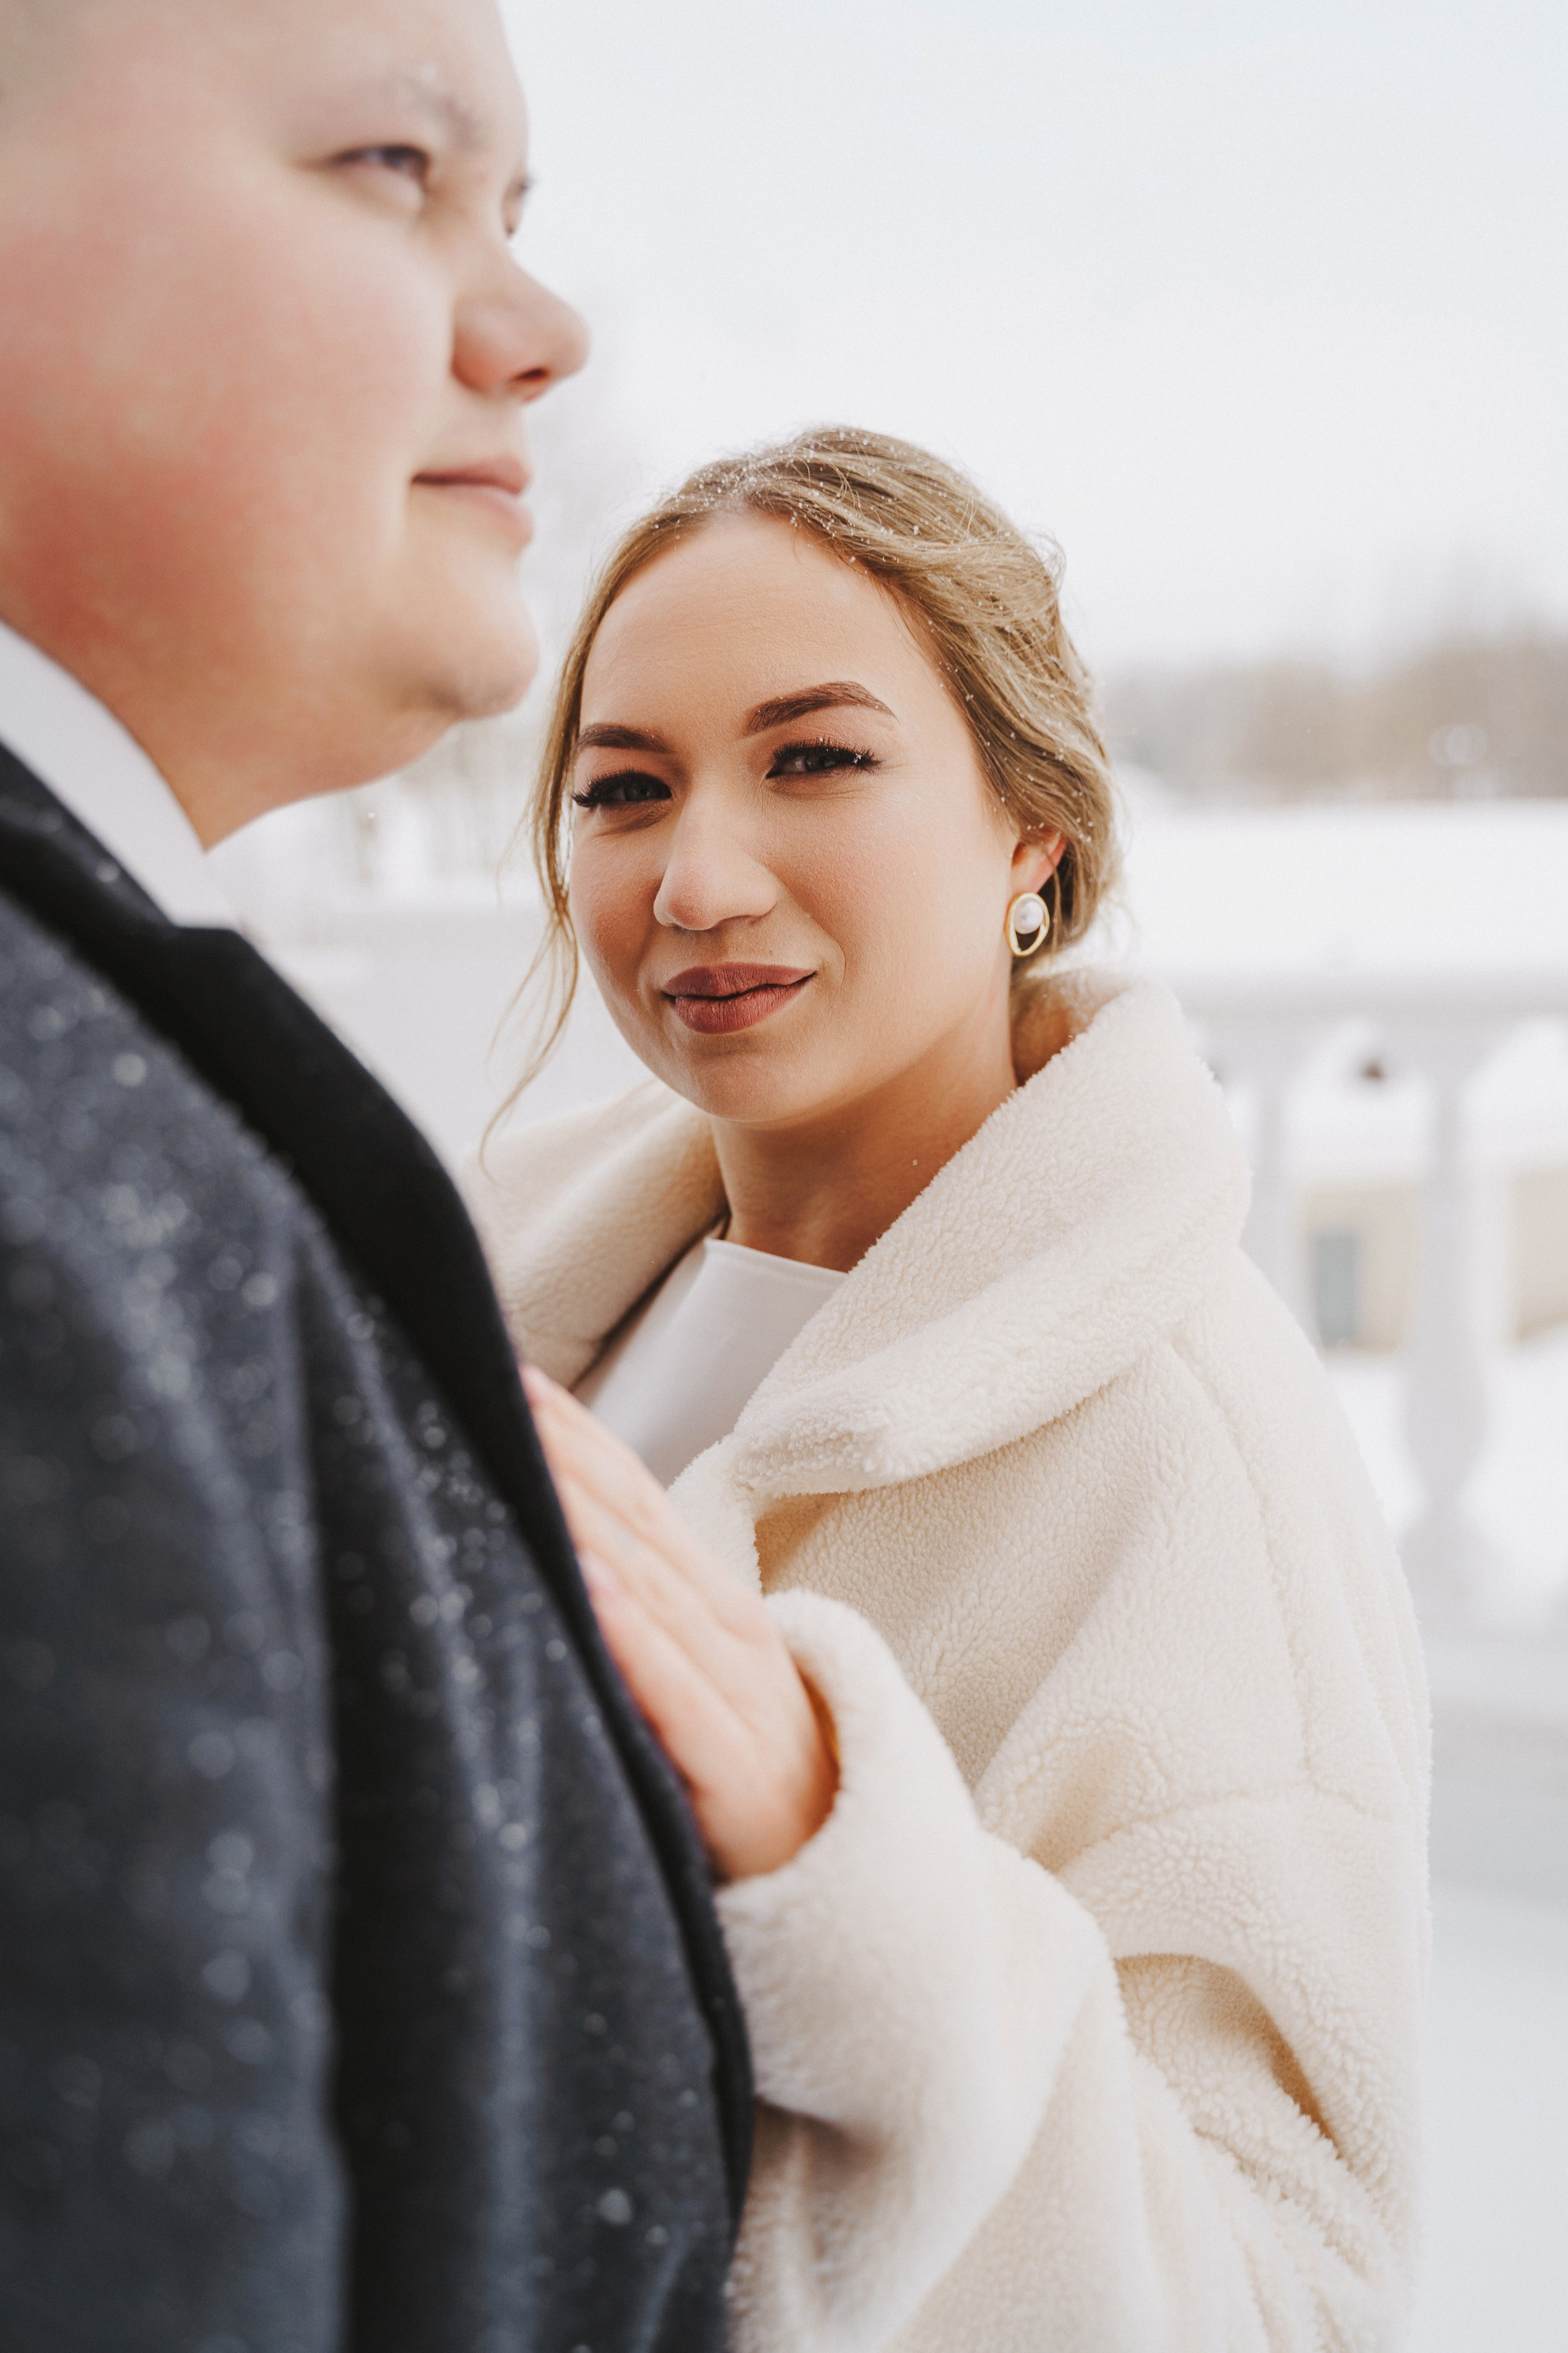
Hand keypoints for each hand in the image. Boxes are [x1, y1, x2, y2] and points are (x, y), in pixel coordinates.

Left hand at [521, 1365, 837, 1881]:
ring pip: (648, 1587)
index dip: (577, 1432)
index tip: (509, 1372)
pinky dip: (633, 1635)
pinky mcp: (732, 1770)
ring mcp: (737, 1694)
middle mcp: (729, 1632)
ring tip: (524, 1450)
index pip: (636, 1496)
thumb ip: (640, 1629)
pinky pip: (676, 1693)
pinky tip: (588, 1586)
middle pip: (635, 1522)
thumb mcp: (696, 1689)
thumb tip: (551, 1566)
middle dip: (564, 1450)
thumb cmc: (748, 1783)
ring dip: (584, 1514)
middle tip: (494, 1380)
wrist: (852, 1890)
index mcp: (714, 1606)